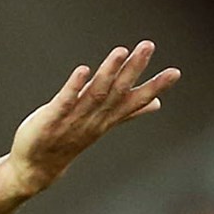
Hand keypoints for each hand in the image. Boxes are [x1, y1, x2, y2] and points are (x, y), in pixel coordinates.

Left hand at [8, 41, 181, 194]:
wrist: (37, 167)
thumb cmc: (70, 140)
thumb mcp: (103, 124)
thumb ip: (129, 112)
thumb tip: (156, 103)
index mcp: (107, 118)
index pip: (135, 100)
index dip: (155, 86)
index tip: (175, 72)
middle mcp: (94, 118)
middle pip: (118, 91)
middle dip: (133, 68)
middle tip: (148, 46)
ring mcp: (74, 119)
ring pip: (96, 93)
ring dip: (108, 72)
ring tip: (121, 51)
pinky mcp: (52, 119)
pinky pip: (65, 101)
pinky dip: (75, 86)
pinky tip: (83, 70)